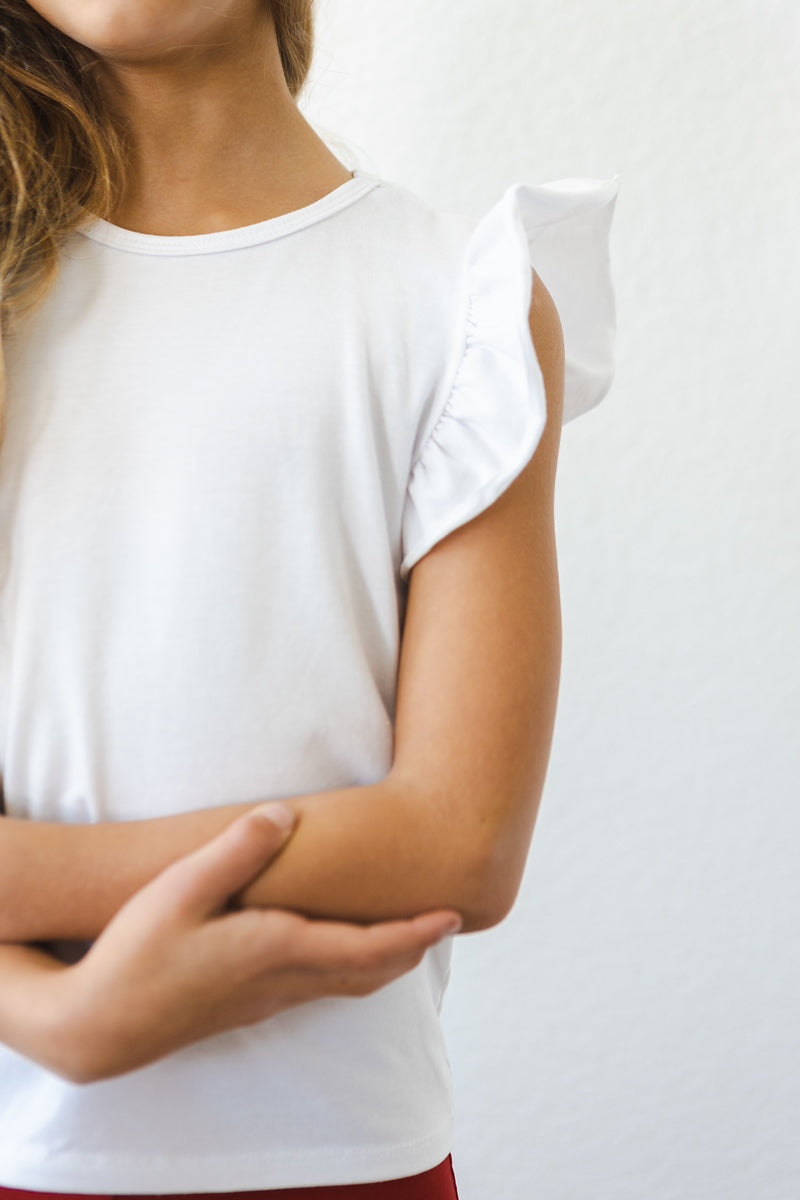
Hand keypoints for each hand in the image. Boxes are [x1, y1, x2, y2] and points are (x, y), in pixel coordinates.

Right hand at [53, 803, 461, 1083]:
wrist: (98, 1028)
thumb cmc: (136, 956)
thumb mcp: (180, 890)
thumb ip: (237, 850)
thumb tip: (285, 813)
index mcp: (276, 951)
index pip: (367, 947)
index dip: (415, 932)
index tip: (453, 915)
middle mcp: (281, 982)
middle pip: (368, 971)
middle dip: (411, 946)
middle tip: (444, 919)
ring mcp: (265, 1001)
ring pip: (345, 983)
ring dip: (383, 959)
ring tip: (405, 933)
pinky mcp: (246, 1008)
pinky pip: (319, 987)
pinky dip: (349, 968)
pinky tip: (335, 951)